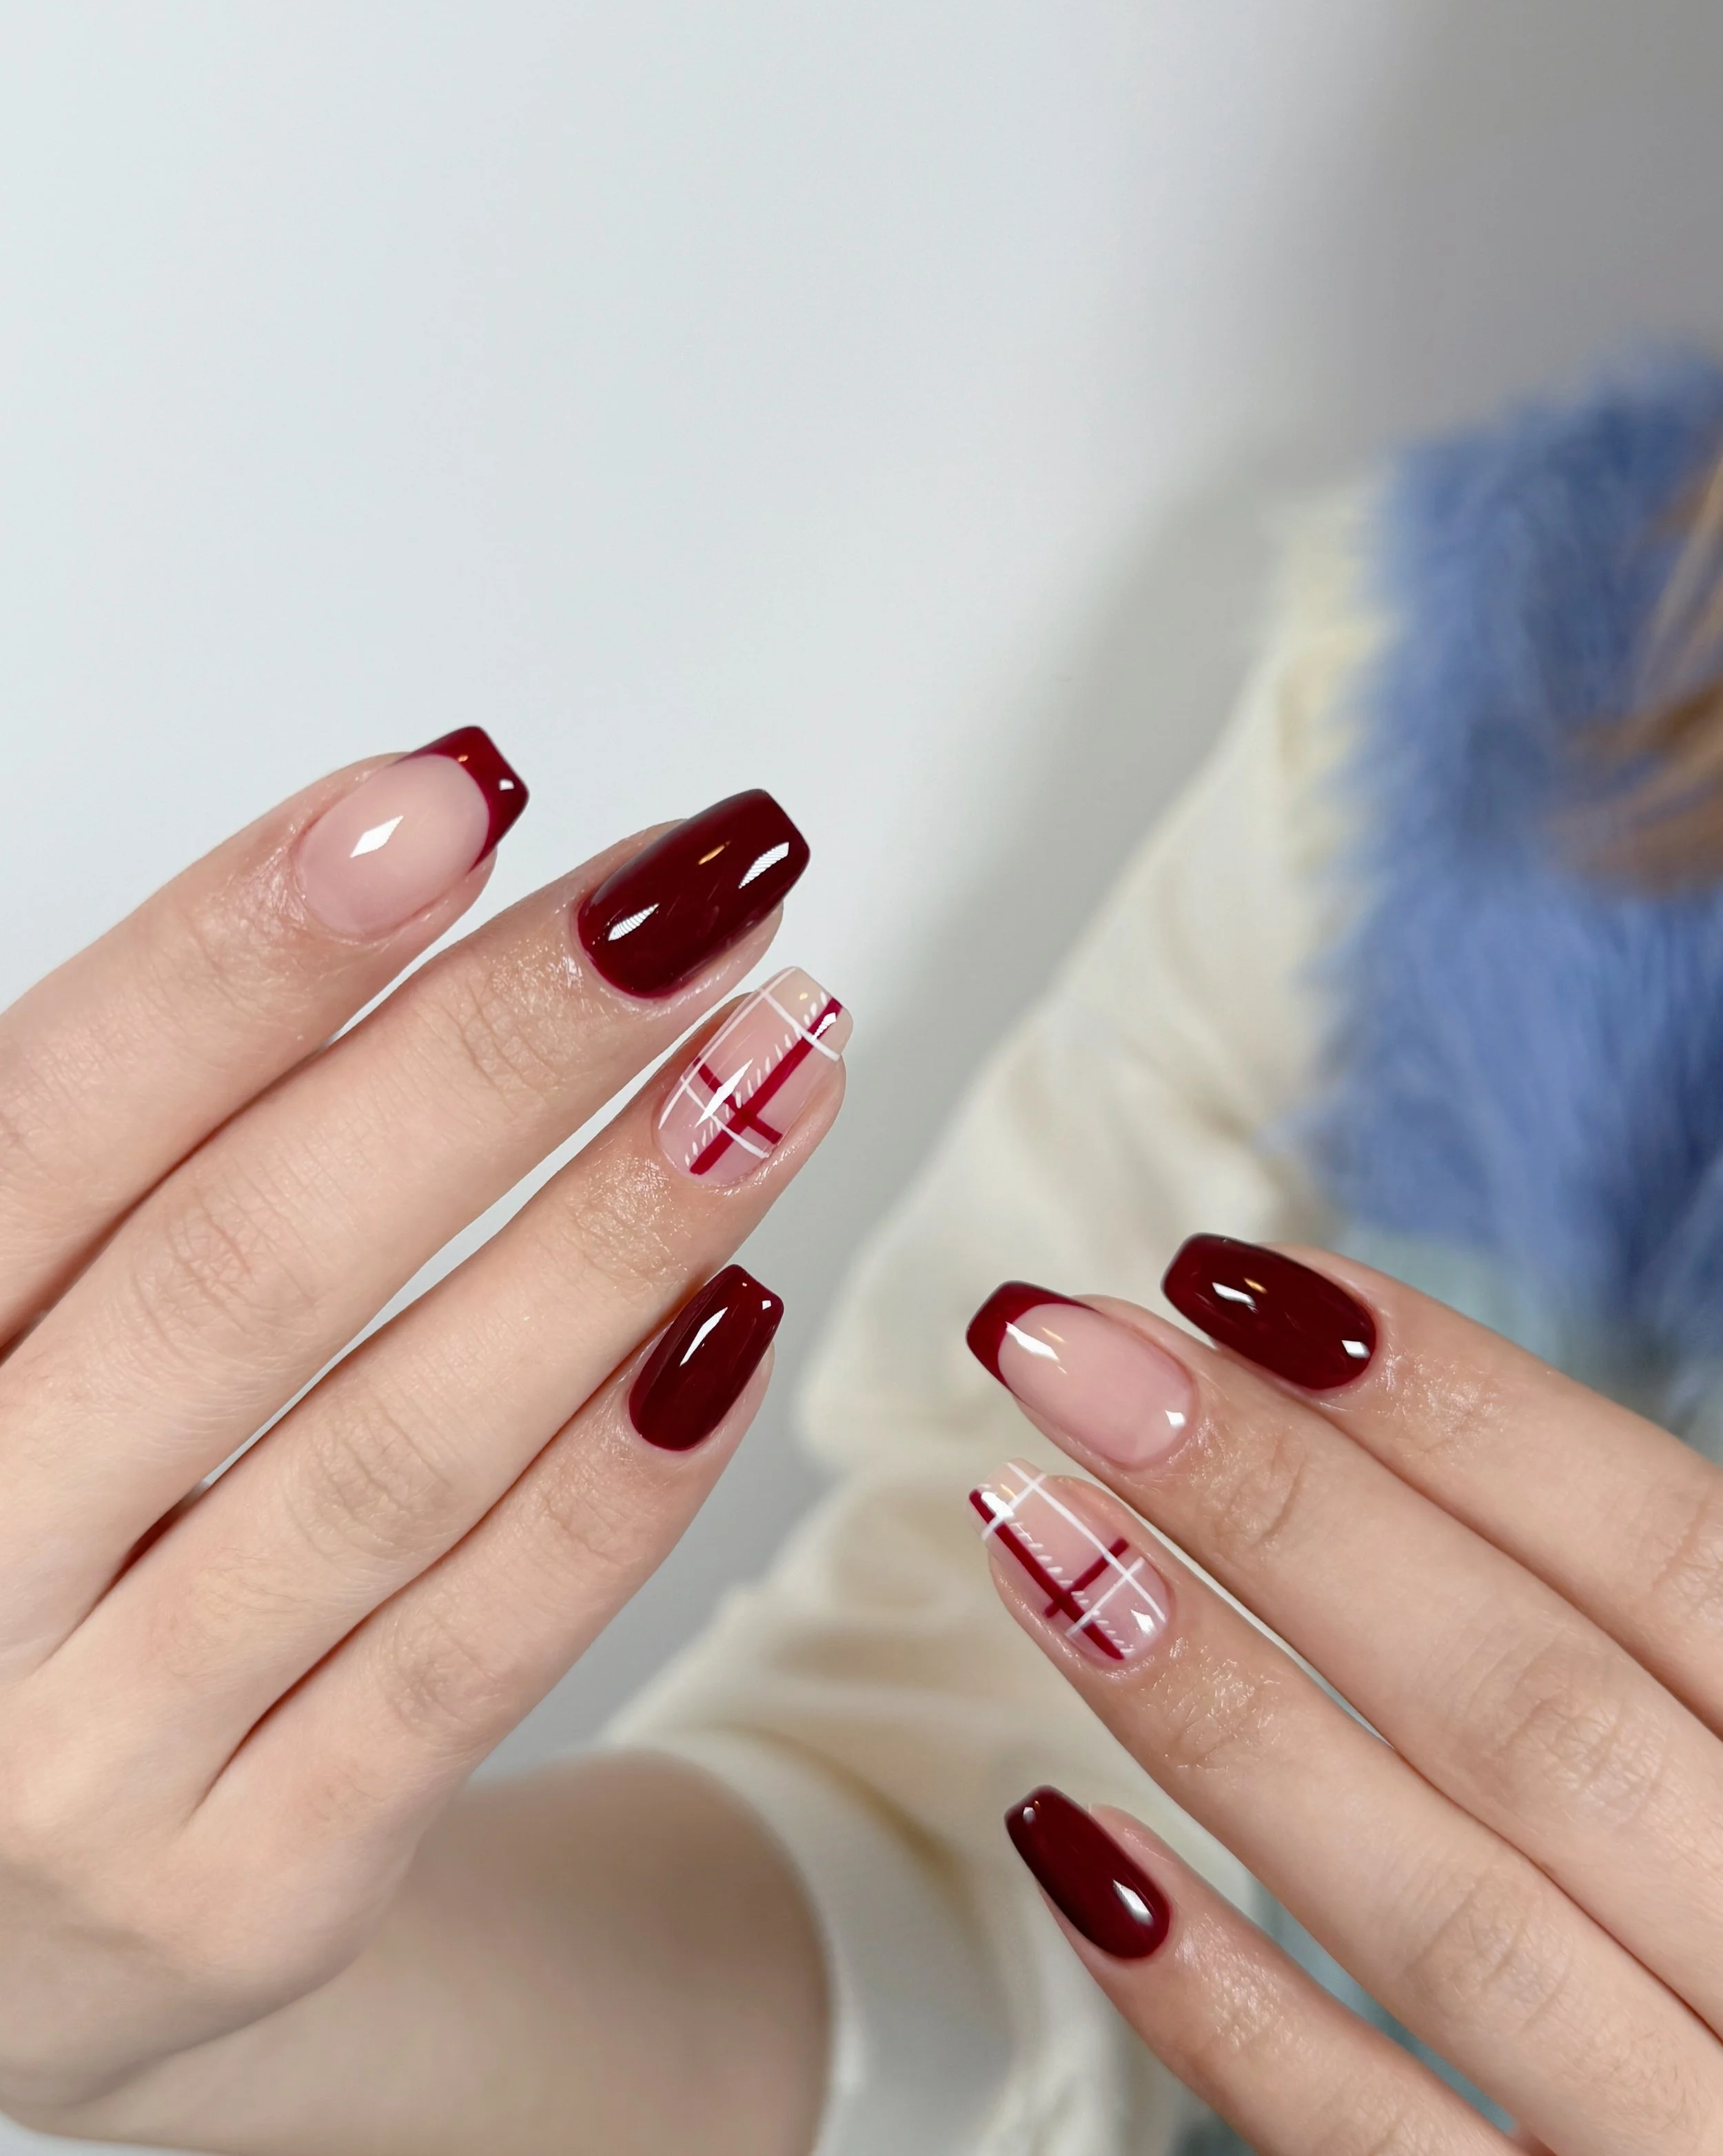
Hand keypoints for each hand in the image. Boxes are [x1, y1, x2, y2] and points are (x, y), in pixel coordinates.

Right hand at [0, 734, 840, 2138]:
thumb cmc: (4, 1533)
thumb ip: (121, 1156)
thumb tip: (387, 853)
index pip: (50, 1126)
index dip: (247, 953)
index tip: (450, 795)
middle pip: (246, 1273)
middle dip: (494, 1055)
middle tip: (699, 891)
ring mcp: (86, 1765)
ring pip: (389, 1462)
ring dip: (610, 1239)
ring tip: (783, 1059)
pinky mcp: (251, 1895)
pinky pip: (464, 1665)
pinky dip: (615, 1485)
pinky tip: (743, 1311)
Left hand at [966, 1239, 1722, 2153]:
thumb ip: (1639, 1619)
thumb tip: (1382, 1397)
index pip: (1663, 1548)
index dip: (1454, 1400)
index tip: (1235, 1281)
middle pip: (1525, 1703)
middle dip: (1276, 1507)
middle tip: (1062, 1352)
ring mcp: (1693, 2139)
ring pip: (1446, 1914)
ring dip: (1221, 1710)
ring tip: (1030, 1531)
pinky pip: (1379, 2155)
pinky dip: (1222, 2003)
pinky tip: (1059, 1841)